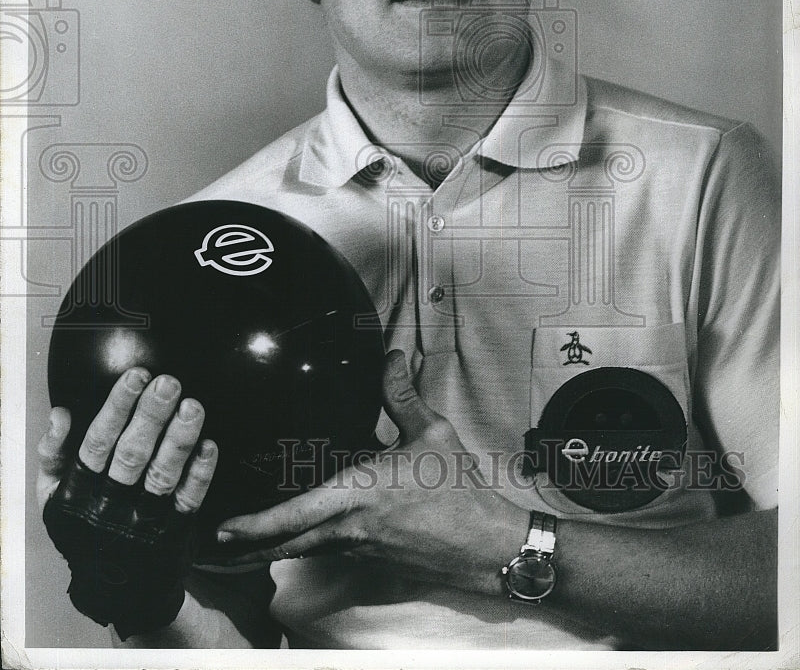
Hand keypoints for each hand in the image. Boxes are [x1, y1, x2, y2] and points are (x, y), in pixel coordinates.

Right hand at [38, 369, 217, 638]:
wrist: (115, 590)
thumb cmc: (84, 526)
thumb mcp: (53, 498)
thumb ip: (53, 454)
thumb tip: (62, 413)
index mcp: (76, 494)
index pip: (96, 445)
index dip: (116, 409)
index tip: (136, 375)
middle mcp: (109, 508)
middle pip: (131, 456)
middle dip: (151, 416)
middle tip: (169, 382)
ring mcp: (143, 523)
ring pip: (162, 476)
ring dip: (179, 439)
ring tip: (193, 405)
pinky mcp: (174, 534)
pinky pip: (188, 500)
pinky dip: (200, 473)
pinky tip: (209, 444)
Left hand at [215, 351, 525, 593]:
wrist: (484, 543)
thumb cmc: (460, 490)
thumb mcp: (433, 433)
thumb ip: (402, 395)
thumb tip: (392, 357)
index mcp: (361, 495)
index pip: (297, 514)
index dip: (256, 523)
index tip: (222, 524)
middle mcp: (350, 527)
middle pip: (284, 544)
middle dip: (242, 547)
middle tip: (204, 543)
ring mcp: (356, 546)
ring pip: (298, 552)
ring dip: (262, 550)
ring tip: (228, 546)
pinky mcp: (367, 553)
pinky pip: (319, 551)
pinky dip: (292, 546)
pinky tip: (283, 537)